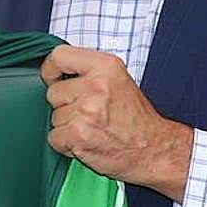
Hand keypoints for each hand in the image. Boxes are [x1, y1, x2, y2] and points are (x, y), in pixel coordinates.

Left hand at [42, 45, 193, 201]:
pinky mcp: (79, 135)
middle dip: (64, 106)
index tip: (54, 80)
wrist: (156, 149)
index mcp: (105, 66)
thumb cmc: (136, 119)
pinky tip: (87, 142)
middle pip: (53, 92)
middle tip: (89, 114)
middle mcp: (96, 86)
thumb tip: (55, 72)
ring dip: (67, 127)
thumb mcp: (118, 80)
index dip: (51, 71)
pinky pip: (54, 138)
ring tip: (92, 129)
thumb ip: (89, 72)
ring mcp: (87, 111)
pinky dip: (66, 145)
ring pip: (53, 118)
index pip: (58, 56)